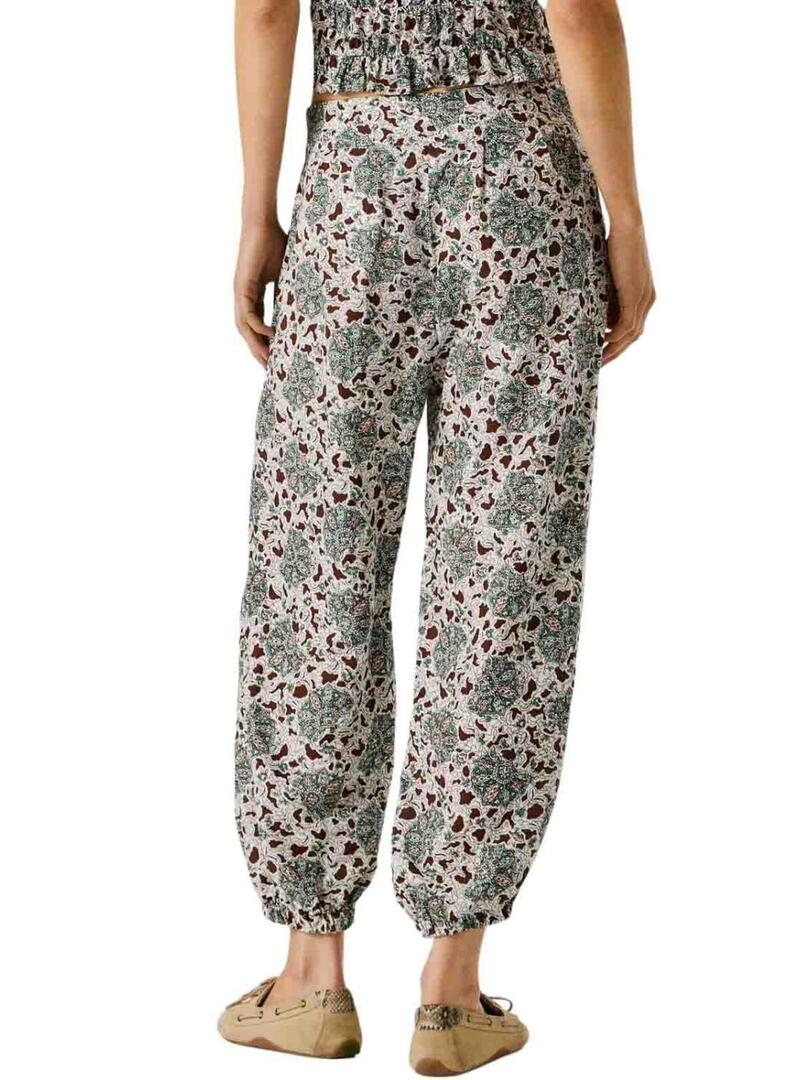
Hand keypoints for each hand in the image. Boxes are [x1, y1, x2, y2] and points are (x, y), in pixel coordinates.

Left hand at [234, 221, 287, 366]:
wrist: (262, 224)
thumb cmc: (275, 243)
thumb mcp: (286, 274)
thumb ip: (290, 291)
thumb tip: (307, 306)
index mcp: (254, 295)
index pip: (258, 325)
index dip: (265, 342)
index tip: (277, 356)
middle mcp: (244, 298)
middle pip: (248, 332)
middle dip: (258, 351)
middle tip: (270, 369)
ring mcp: (240, 294)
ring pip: (245, 328)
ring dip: (255, 346)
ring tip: (269, 360)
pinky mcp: (241, 288)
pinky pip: (248, 315)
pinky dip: (258, 327)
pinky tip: (271, 336)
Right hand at [603, 223, 655, 364]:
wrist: (628, 227)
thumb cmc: (617, 244)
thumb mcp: (611, 275)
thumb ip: (608, 293)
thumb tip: (594, 308)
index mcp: (645, 296)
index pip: (634, 327)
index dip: (620, 343)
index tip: (604, 352)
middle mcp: (648, 300)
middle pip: (634, 335)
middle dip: (617, 351)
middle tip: (600, 363)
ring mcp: (643, 299)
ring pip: (631, 333)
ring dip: (615, 348)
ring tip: (599, 358)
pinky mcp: (635, 296)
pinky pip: (627, 324)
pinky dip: (615, 335)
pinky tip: (603, 341)